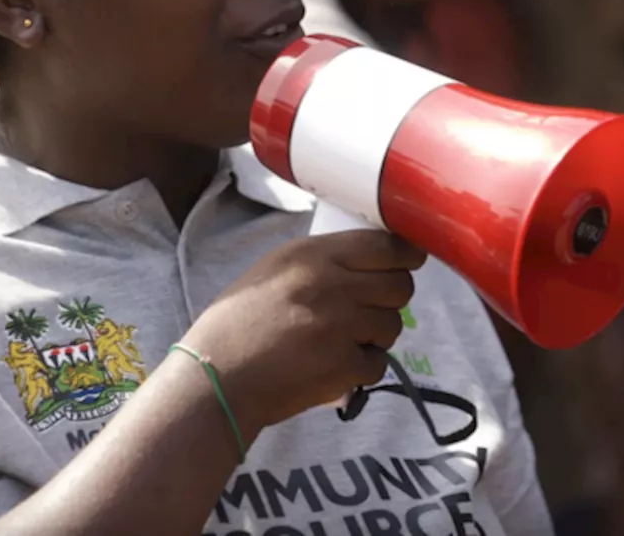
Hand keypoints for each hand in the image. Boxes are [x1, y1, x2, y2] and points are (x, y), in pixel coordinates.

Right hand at [182, 230, 426, 435]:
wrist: (216, 378)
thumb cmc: (238, 323)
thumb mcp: (274, 270)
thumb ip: (321, 262)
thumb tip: (369, 261)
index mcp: (311, 255)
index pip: (385, 245)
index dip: (405, 255)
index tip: (407, 261)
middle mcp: (332, 285)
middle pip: (400, 285)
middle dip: (391, 298)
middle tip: (370, 308)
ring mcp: (341, 327)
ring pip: (393, 325)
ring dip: (376, 335)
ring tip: (343, 341)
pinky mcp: (344, 367)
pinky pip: (378, 364)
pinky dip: (362, 369)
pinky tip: (335, 366)